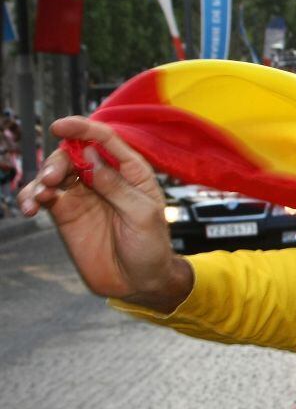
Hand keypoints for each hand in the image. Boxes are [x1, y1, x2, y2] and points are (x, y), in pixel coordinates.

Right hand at [18, 117, 192, 311]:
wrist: (139, 282)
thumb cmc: (151, 247)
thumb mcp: (142, 215)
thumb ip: (116, 185)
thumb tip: (88, 153)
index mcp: (131, 171)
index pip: (105, 139)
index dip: (82, 128)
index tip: (59, 126)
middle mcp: (105, 177)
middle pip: (73, 153)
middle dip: (58, 160)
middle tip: (52, 179)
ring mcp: (84, 194)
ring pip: (55, 172)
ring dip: (42, 178)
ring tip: (40, 196)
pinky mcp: (66, 213)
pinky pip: (44, 196)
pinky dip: (32, 196)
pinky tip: (31, 206)